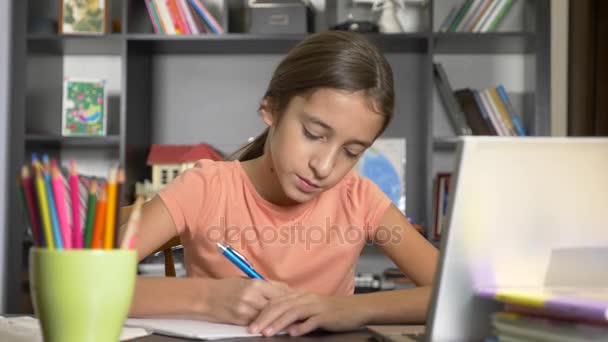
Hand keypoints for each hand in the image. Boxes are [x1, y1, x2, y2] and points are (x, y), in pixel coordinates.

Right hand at [203, 277, 290, 325]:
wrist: (205, 297)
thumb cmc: (226, 287)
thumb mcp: (245, 280)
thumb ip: (263, 285)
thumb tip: (283, 288)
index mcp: (255, 283)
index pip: (280, 290)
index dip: (291, 296)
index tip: (298, 299)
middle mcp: (253, 296)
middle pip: (278, 303)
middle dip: (288, 308)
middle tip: (298, 311)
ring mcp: (247, 310)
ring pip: (270, 315)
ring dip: (280, 317)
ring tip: (290, 319)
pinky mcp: (241, 321)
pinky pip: (259, 322)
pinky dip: (267, 322)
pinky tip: (273, 323)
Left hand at [248, 291, 366, 336]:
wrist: (354, 308)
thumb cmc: (330, 310)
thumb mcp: (309, 308)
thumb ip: (293, 312)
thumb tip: (276, 321)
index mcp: (299, 296)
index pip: (275, 301)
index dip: (261, 312)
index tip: (250, 323)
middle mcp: (305, 299)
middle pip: (280, 306)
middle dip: (264, 318)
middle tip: (253, 329)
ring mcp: (316, 307)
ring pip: (293, 312)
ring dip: (278, 323)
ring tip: (267, 332)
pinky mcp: (326, 316)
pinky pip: (312, 321)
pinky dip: (302, 327)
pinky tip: (293, 333)